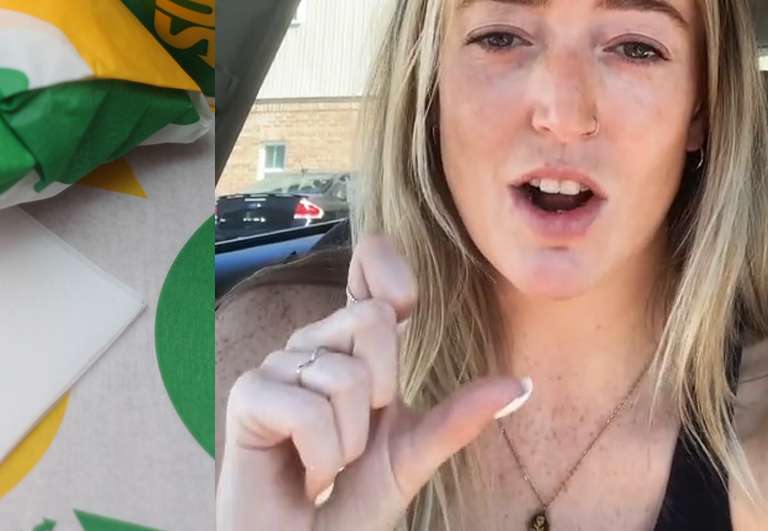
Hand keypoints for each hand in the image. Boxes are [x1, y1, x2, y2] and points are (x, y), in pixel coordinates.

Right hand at [215, 235, 530, 530]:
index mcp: (354, 351)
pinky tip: (307, 474)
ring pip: (344, 376)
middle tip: (356, 440)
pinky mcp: (248, 397)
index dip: (387, 266)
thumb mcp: (414, 457)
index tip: (404, 305)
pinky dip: (320, 458)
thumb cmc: (351, 501)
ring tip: (327, 464)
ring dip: (349, 443)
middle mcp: (313, 347)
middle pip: (371, 320)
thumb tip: (519, 385)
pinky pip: (307, 410)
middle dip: (383, 394)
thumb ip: (458, 419)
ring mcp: (277, 369)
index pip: (367, 270)